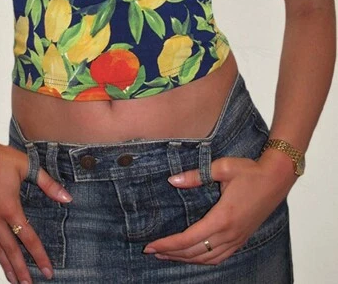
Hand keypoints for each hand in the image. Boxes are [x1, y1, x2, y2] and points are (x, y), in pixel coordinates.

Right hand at [0, 141, 72, 283]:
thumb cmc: (1, 156)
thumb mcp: (28, 167)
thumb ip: (48, 184)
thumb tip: (67, 197)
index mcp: (10, 207)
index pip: (28, 238)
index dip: (39, 255)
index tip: (47, 270)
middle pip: (10, 249)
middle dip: (20, 269)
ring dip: (3, 264)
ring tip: (11, 279)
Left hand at [143, 156, 295, 265]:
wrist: (276, 178)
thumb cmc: (250, 171)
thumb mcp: (222, 167)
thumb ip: (196, 175)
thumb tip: (172, 180)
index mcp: (223, 217)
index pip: (189, 239)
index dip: (168, 244)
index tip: (150, 245)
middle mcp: (230, 233)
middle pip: (195, 252)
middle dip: (172, 253)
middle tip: (151, 251)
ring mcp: (237, 238)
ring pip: (207, 258)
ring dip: (185, 259)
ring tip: (167, 255)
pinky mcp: (242, 238)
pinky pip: (219, 256)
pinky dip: (202, 260)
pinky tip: (193, 255)